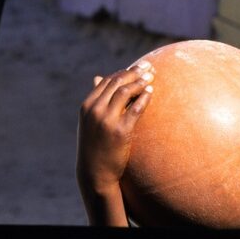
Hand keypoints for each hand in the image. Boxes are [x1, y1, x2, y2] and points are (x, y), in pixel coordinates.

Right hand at [76, 61, 153, 224]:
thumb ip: (96, 100)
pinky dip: (144, 98)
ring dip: (140, 82)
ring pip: (125, 92)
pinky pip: (135, 109)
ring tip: (152, 77)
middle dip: (134, 71)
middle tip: (149, 66)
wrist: (94, 172)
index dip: (124, 72)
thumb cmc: (94, 145)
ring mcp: (106, 120)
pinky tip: (151, 92)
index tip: (138, 67)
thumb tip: (97, 77)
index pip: (107, 81)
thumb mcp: (90, 120)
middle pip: (117, 82)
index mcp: (87, 106)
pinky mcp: (120, 131)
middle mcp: (95, 110)